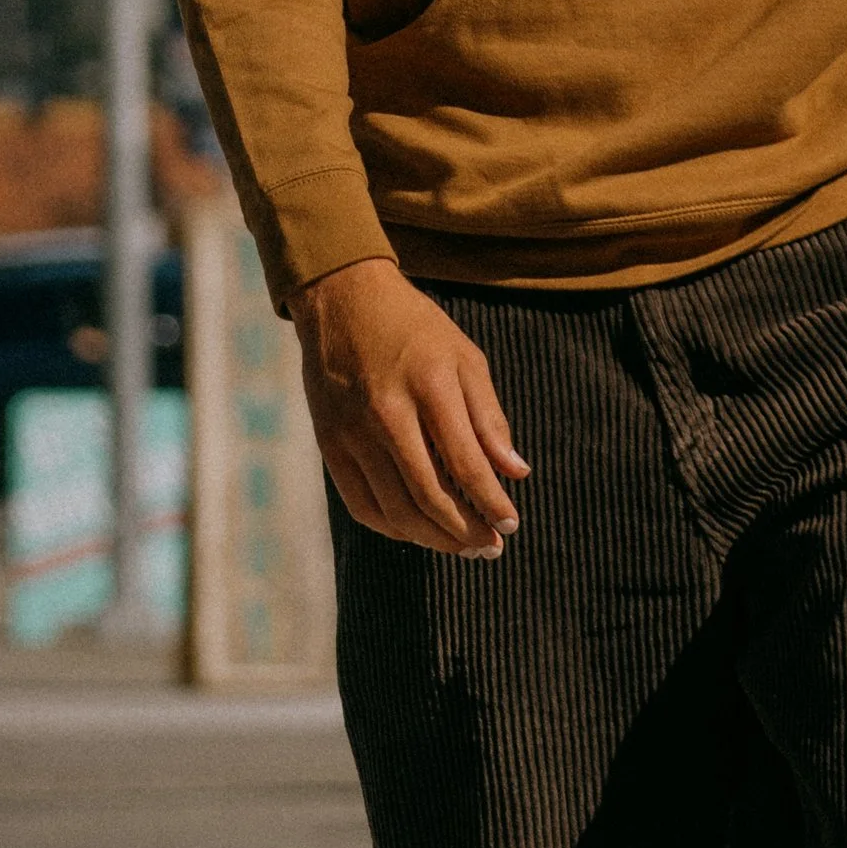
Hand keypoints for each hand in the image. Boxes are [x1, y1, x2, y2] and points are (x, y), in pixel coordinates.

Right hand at [292, 261, 529, 558]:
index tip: (511, 523)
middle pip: (429, 495)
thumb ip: (489, 417)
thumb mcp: (464, 358)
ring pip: (395, 509)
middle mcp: (386, 412)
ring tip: (463, 546)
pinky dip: (394, 527)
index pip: (465, 462)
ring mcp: (352, 432)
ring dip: (433, 538)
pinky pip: (362, 505)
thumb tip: (516, 473)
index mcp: (429, 385)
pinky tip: (420, 532)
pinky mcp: (330, 444)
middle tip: (491, 547)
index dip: (492, 501)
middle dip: (466, 531)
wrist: (341, 300)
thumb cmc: (415, 329)